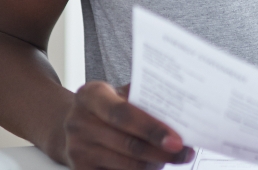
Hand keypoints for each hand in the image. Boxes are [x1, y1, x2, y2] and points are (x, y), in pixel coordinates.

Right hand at [63, 81, 194, 169]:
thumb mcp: (118, 94)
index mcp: (90, 95)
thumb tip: (180, 106)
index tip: (177, 139)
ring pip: (127, 165)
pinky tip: (153, 165)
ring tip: (172, 158)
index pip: (124, 114)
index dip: (152, 128)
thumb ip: (142, 97)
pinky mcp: (80, 169)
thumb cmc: (105, 107)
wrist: (73, 124)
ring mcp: (77, 149)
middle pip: (129, 144)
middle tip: (185, 153)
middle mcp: (79, 122)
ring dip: (155, 164)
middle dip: (161, 152)